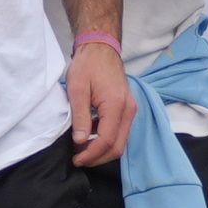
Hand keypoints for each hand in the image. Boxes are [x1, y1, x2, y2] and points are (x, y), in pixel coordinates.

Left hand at [66, 40, 136, 167]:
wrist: (101, 48)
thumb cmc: (88, 65)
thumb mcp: (77, 89)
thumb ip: (80, 117)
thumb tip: (80, 142)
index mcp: (117, 105)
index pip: (107, 140)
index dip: (91, 155)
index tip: (76, 160)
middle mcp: (129, 110)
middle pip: (118, 146)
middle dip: (98, 158)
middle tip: (78, 160)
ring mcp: (131, 110)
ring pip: (121, 142)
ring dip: (102, 150)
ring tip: (81, 151)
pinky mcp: (128, 109)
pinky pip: (120, 132)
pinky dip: (106, 140)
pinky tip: (90, 137)